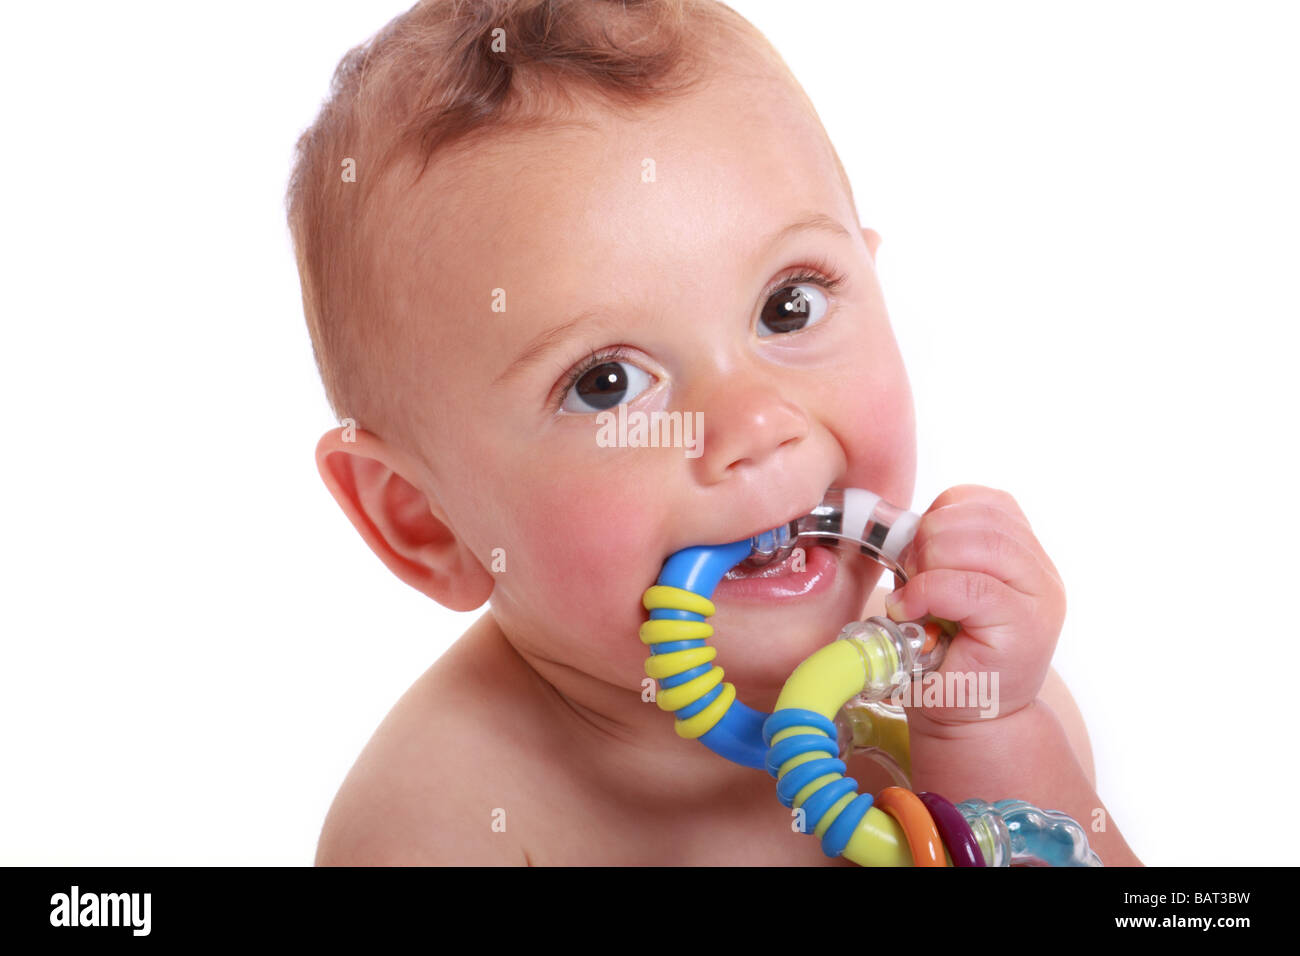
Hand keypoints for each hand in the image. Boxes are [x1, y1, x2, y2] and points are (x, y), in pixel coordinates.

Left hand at [884, 485, 1065, 735]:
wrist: (969, 720)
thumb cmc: (947, 654)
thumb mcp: (941, 588)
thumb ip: (937, 552)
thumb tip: (901, 528)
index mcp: (1024, 551)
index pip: (984, 501)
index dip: (940, 515)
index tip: (916, 550)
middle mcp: (1041, 571)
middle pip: (980, 517)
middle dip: (930, 538)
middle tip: (909, 574)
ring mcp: (1040, 598)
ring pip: (979, 544)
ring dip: (929, 563)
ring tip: (914, 594)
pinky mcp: (1026, 627)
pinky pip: (969, 587)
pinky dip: (927, 592)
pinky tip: (909, 611)